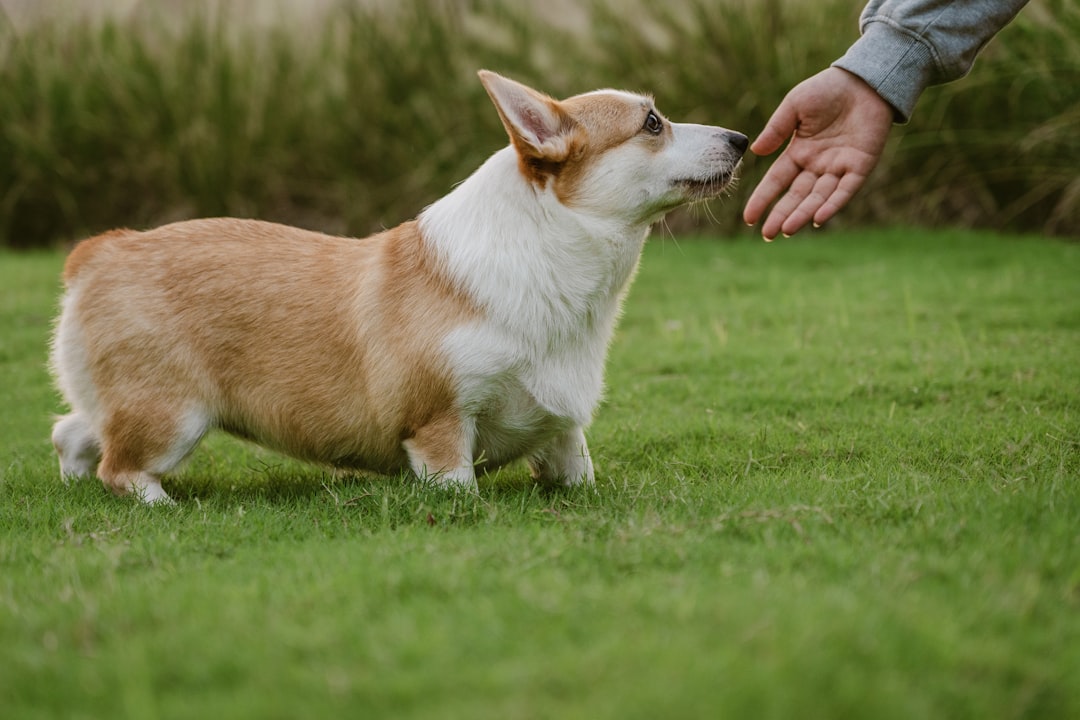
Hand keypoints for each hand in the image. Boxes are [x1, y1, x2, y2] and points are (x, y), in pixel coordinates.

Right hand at [743, 67, 894, 240]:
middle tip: (767, 235)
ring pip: (818, 197)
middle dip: (781, 215)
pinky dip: (832, 204)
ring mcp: (838, 167)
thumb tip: (755, 152)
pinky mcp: (860, 165)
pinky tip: (817, 218)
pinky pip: (845, 190)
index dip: (763, 199)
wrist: (865, 79)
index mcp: (799, 152)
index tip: (748, 218)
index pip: (777, 181)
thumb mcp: (794, 105)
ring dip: (802, 214)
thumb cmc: (828, 89)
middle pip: (796, 196)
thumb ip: (776, 129)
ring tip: (786, 230)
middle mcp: (817, 165)